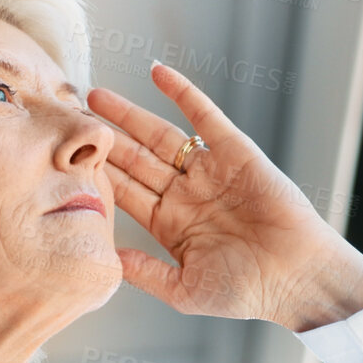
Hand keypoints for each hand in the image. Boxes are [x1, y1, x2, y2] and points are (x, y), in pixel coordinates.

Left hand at [86, 62, 362, 330]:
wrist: (296, 276)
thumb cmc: (246, 290)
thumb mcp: (184, 289)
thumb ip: (144, 272)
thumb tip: (104, 257)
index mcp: (171, 224)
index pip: (125, 193)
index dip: (98, 175)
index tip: (65, 158)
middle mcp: (186, 194)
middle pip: (136, 159)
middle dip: (105, 140)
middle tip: (70, 117)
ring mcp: (208, 170)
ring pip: (160, 135)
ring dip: (130, 114)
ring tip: (96, 96)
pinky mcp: (235, 151)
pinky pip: (204, 115)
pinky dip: (182, 92)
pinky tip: (156, 72)